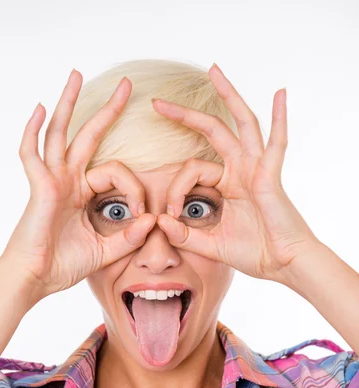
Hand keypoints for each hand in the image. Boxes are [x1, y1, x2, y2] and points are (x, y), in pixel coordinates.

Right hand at [2, 69, 155, 300]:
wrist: (36, 279)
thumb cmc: (63, 265)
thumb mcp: (105, 250)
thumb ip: (128, 237)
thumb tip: (153, 220)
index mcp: (83, 193)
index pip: (116, 172)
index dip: (135, 188)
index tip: (144, 213)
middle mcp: (67, 180)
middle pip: (87, 135)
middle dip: (107, 110)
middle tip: (127, 85)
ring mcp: (52, 180)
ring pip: (60, 133)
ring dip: (68, 103)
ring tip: (76, 75)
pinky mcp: (39, 187)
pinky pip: (32, 153)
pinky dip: (34, 131)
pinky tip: (40, 108)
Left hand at [153, 63, 319, 283]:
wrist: (282, 264)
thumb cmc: (253, 252)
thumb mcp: (210, 244)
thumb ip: (184, 235)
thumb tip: (158, 222)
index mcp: (227, 183)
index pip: (191, 169)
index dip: (174, 189)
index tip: (168, 215)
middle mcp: (242, 169)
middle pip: (213, 130)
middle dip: (185, 115)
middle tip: (158, 103)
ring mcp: (257, 168)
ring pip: (242, 123)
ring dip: (229, 95)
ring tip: (214, 71)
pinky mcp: (271, 174)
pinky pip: (277, 142)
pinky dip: (281, 117)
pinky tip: (280, 93)